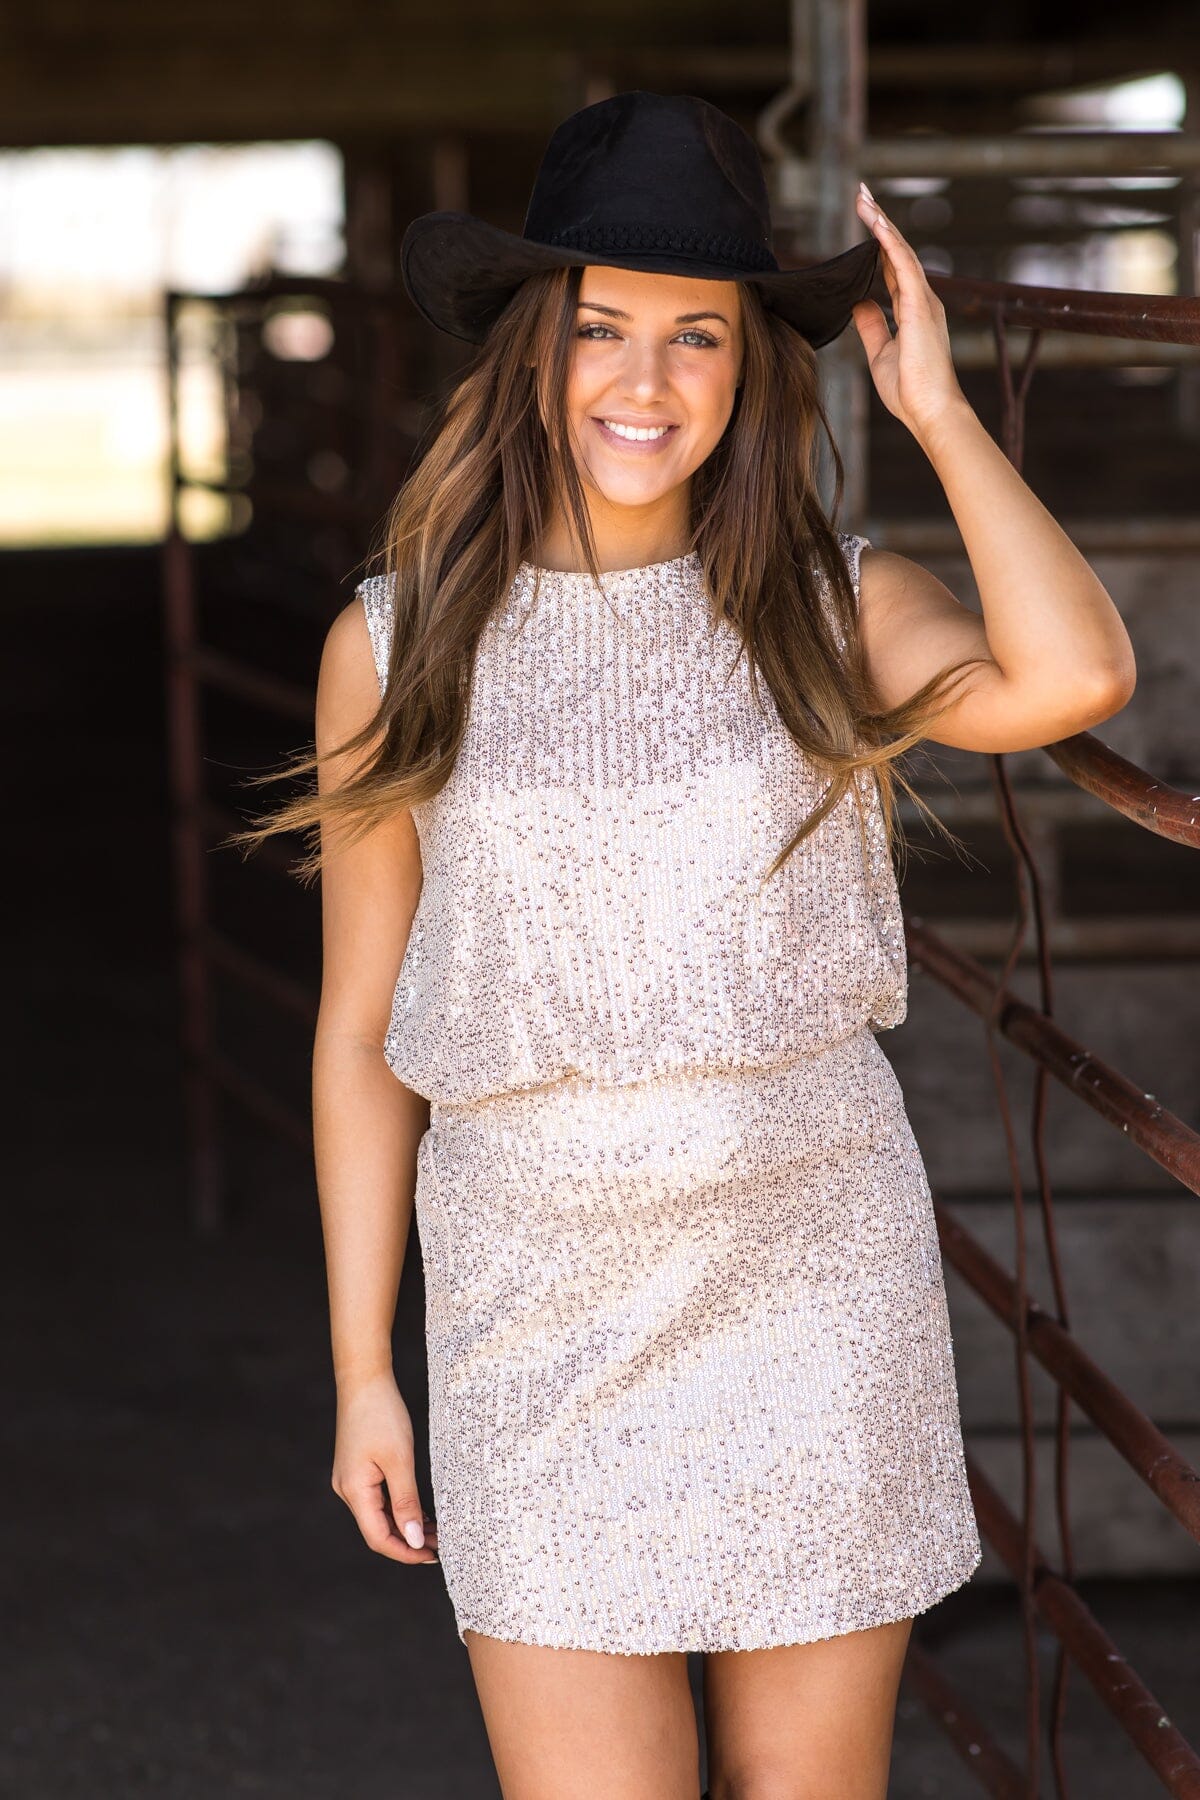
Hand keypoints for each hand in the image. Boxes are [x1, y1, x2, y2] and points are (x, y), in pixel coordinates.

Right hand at [332, 1372, 439, 1563]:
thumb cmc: (382, 1415)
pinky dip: (399, 1507)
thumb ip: (406, 1502)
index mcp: (354, 1491)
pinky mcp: (359, 1469)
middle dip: (409, 1540)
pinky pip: (379, 1498)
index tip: (432, 1556)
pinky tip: (420, 1511)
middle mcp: (348, 1490)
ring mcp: (351, 1480)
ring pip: (380, 1514)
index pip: (378, 1537)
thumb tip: (414, 1539)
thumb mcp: (400, 1460)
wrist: (364, 1380)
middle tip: (441, 1544)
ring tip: (437, 1531)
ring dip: (406, 1525)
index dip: (405, 1552)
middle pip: (378, 1529)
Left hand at [851, 182, 968, 444]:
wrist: (930, 412)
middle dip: (880, 222)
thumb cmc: (910, 391)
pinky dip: (889, 243)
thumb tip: (859, 303)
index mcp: (913, 310)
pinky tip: (876, 223)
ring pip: (901, 252)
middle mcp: (922, 300)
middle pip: (898, 252)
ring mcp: (924, 301)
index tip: (863, 221)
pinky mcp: (920, 307)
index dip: (878, 245)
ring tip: (863, 199)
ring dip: (882, 224)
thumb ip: (872, 326)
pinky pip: (904, 265)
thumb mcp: (880, 353)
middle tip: (862, 195)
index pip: (892, 268)